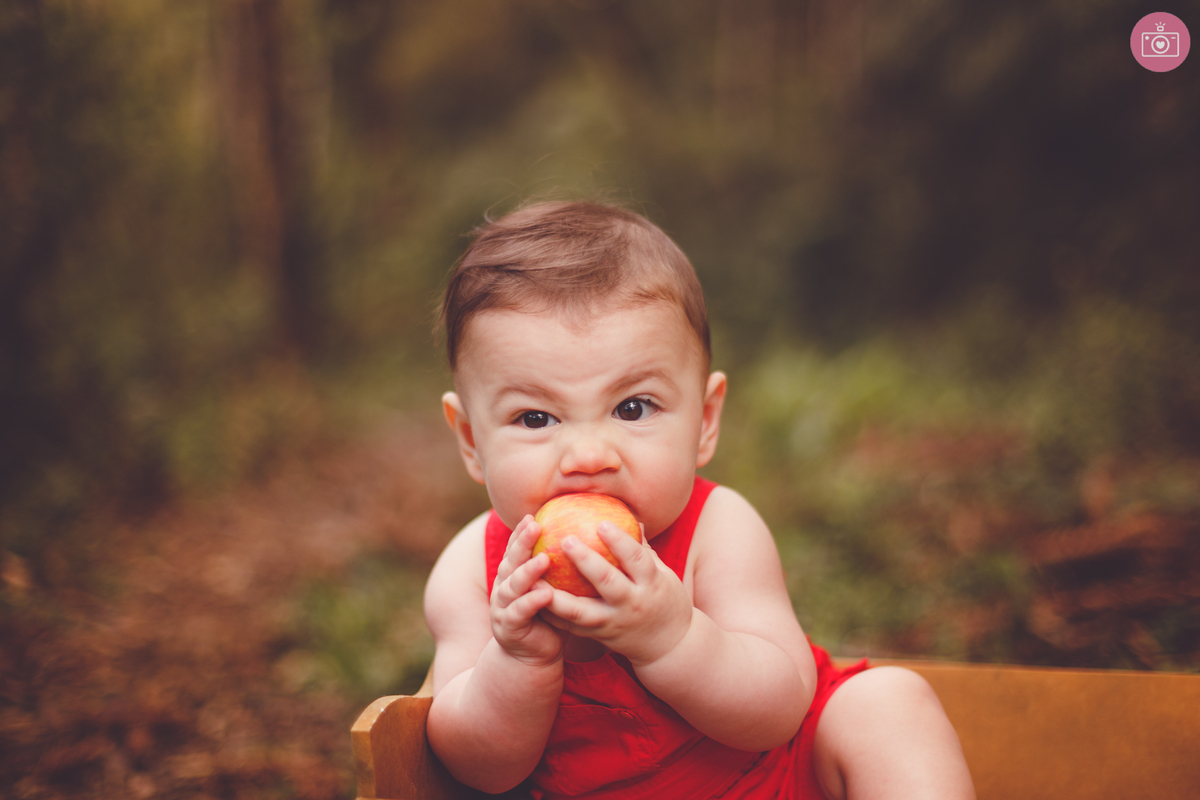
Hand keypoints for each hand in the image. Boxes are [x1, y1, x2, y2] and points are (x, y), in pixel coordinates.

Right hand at [490, 516, 565, 666]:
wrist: (533, 655)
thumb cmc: (550, 617)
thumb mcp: (554, 588)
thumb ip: (561, 566)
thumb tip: (588, 536)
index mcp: (514, 575)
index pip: (516, 548)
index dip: (522, 532)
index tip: (535, 514)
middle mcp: (504, 587)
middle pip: (512, 560)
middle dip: (522, 542)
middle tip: (535, 525)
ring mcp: (502, 607)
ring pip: (513, 585)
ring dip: (527, 571)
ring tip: (543, 559)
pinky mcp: (508, 627)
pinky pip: (519, 612)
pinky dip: (531, 602)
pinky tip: (544, 594)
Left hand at [542, 522, 694, 666]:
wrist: (669, 646)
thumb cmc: (666, 600)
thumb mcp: (663, 574)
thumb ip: (643, 549)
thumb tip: (630, 517)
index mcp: (651, 584)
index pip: (636, 559)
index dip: (619, 541)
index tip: (601, 522)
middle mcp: (632, 604)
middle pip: (607, 582)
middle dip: (585, 561)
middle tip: (565, 539)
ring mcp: (614, 623)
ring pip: (581, 611)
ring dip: (556, 594)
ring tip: (535, 575)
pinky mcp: (599, 637)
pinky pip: (571, 625)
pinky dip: (552, 612)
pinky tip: (533, 595)